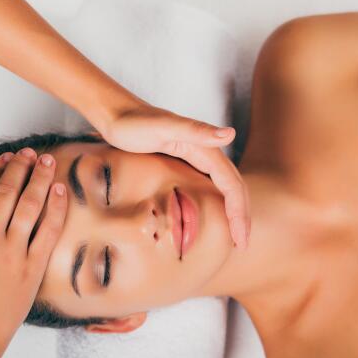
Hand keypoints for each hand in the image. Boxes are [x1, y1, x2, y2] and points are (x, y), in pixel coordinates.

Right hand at [0, 149, 66, 355]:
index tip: (6, 158)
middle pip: (7, 193)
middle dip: (20, 168)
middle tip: (30, 153)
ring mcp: (13, 253)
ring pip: (29, 206)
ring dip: (40, 179)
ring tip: (48, 162)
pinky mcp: (33, 267)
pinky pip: (49, 230)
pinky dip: (56, 208)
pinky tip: (61, 191)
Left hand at [98, 102, 250, 249]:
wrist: (115, 112)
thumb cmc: (133, 123)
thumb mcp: (163, 127)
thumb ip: (197, 130)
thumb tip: (230, 133)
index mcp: (206, 149)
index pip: (233, 186)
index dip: (239, 214)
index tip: (240, 239)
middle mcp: (207, 152)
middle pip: (235, 188)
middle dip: (242, 217)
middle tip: (242, 245)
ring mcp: (198, 157)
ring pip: (226, 188)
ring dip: (235, 212)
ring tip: (236, 236)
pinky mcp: (188, 161)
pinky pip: (213, 186)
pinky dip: (220, 204)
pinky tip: (216, 217)